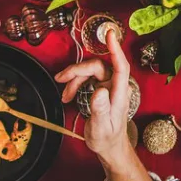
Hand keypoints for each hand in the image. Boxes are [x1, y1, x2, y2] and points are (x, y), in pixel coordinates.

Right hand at [55, 31, 132, 158]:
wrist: (109, 146)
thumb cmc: (106, 138)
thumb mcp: (101, 127)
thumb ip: (100, 109)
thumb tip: (100, 91)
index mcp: (120, 93)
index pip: (121, 66)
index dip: (115, 49)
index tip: (109, 34)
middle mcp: (116, 86)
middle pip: (98, 67)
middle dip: (78, 71)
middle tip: (60, 79)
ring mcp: (110, 86)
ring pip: (91, 72)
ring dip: (74, 80)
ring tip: (64, 95)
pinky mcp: (104, 88)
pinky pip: (88, 78)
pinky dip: (76, 84)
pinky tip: (68, 94)